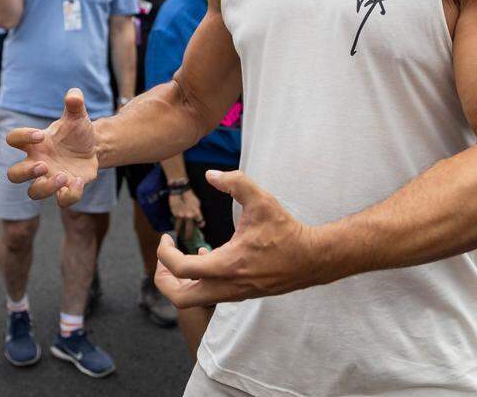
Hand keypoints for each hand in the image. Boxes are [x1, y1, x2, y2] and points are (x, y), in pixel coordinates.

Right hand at [6, 88, 98, 206]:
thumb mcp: (77, 116)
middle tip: (44, 165)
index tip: (40, 135)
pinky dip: (70, 195)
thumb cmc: (76, 131)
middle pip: (13, 175)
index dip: (22, 137)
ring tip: (64, 176)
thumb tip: (74, 94)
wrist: (93, 146)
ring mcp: (49, 178)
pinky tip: (79, 182)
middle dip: (25, 172)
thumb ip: (75, 103)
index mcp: (36, 143)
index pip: (14, 139)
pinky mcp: (64, 190)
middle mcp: (37, 162)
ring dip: (46, 187)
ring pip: (33, 192)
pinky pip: (61, 200)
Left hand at [154, 170, 311, 307]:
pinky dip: (199, 281)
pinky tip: (208, 256)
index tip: (166, 237)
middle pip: (180, 299)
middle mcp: (227, 286)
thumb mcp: (261, 199)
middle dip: (163, 279)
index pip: (180, 270)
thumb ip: (235, 182)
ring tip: (181, 257)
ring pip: (195, 301)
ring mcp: (235, 293)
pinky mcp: (242, 294)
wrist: (312, 258)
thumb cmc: (286, 230)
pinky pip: (211, 295)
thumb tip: (210, 174)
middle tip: (165, 256)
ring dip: (181, 282)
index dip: (164, 253)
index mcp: (226, 265)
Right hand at [168, 188, 203, 240]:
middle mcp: (189, 216)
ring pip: (180, 227)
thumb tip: (199, 221)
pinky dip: (176, 226)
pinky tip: (175, 230)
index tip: (199, 227)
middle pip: (190, 229)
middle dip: (189, 235)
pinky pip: (176, 223)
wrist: (180, 190)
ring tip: (179, 237)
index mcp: (197, 213)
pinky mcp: (175, 214)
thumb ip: (198, 213)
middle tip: (188, 239)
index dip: (200, 225)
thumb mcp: (197, 204)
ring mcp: (181, 216)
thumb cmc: (190, 196)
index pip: (200, 223)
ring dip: (180, 233)